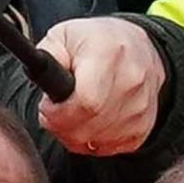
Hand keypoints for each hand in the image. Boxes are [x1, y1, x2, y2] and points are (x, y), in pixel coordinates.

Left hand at [34, 17, 164, 155]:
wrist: (139, 49)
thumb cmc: (97, 41)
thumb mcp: (64, 35)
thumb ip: (48, 54)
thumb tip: (39, 74)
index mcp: (109, 54)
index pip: (85, 102)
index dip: (59, 114)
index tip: (47, 108)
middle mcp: (131, 81)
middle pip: (88, 127)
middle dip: (61, 127)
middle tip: (53, 114)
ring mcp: (141, 107)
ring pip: (97, 142)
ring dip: (75, 136)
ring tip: (70, 116)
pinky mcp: (144, 127)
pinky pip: (110, 148)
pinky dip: (93, 141)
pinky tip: (88, 123)